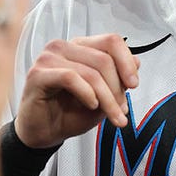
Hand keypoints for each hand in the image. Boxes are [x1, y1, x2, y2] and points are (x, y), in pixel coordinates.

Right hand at [14, 34, 140, 148]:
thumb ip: (118, 78)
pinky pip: (70, 78)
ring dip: (107, 98)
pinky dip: (87, 93)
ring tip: (113, 115)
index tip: (134, 85)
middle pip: (104, 59)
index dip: (127, 62)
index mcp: (80, 46)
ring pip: (91, 72)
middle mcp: (63, 47)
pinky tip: (92, 105)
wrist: (43, 134)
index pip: (111, 41)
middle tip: (122, 110)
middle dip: (118, 89)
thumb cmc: (69, 113)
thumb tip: (137, 61)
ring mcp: (49, 58)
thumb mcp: (103, 97)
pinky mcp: (38, 73)